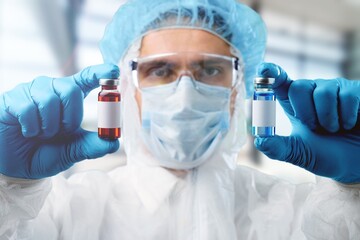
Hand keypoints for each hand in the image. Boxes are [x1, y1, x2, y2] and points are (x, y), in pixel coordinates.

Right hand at [0, 64, 119, 178]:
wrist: (13, 165)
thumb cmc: (43, 153)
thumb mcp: (71, 152)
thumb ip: (91, 146)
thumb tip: (113, 142)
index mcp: (70, 98)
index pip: (87, 78)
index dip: (100, 73)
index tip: (114, 71)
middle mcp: (52, 89)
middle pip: (71, 90)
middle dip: (71, 117)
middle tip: (62, 131)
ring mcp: (31, 92)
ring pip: (50, 100)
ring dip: (49, 126)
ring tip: (41, 134)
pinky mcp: (12, 99)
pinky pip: (28, 108)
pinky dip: (31, 128)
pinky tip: (27, 132)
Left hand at [254, 63, 359, 183]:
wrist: (355, 162)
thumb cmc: (326, 155)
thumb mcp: (298, 153)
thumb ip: (278, 148)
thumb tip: (260, 140)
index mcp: (294, 103)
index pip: (279, 81)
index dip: (271, 73)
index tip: (263, 70)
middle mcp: (313, 91)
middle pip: (298, 87)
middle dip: (305, 113)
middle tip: (315, 128)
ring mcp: (335, 89)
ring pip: (324, 93)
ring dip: (328, 119)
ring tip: (334, 129)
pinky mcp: (356, 91)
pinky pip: (348, 96)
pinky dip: (347, 117)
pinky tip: (349, 124)